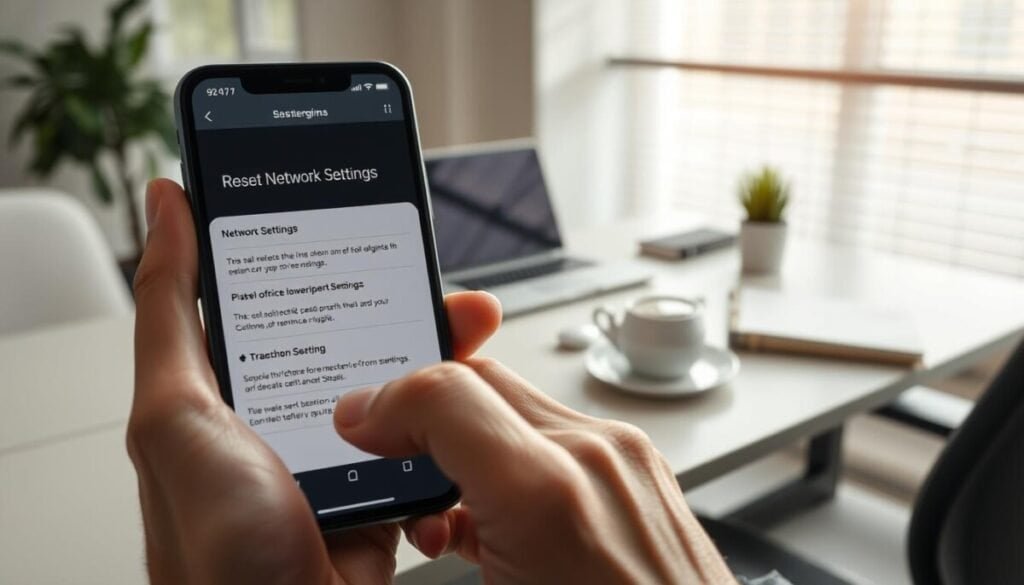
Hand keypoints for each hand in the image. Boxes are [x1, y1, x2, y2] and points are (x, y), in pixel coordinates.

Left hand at [127, 179, 501, 583]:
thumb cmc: (219, 554)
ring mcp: (336, 457)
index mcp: (226, 394)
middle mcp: (280, 421)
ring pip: (396, 387)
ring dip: (437, 362)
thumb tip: (164, 207)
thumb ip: (170, 311)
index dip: (309, 251)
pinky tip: (467, 409)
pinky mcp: (382, 493)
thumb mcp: (176, 416)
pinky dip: (451, 429)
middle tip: (433, 282)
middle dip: (398, 302)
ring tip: (466, 332)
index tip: (350, 213)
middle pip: (348, 337)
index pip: (271, 296)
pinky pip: (425, 444)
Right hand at [335, 365, 734, 580]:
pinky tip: (494, 515)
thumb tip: (402, 506)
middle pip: (477, 381)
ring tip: (441, 511)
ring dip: (463, 433)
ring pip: (514, 402)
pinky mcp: (641, 469)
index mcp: (547, 493)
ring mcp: (626, 459)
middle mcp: (595, 456)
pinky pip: (556, 431)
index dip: (384, 404)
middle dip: (420, 411)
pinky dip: (510, 452)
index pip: (443, 389)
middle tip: (388, 460)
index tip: (358, 431)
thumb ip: (439, 523)